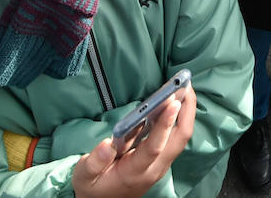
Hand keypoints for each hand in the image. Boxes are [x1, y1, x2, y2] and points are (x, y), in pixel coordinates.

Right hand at [70, 86, 196, 197]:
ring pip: (181, 136)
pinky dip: (178, 117)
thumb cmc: (93, 188)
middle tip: (185, 82)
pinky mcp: (160, 159)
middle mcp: (154, 168)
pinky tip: (173, 100)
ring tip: (184, 85)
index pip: (155, 147)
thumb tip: (107, 143)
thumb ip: (94, 162)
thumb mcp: (84, 177)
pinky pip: (175, 137)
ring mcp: (161, 164)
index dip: (165, 124)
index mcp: (135, 171)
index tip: (172, 101)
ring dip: (185, 111)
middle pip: (179, 138)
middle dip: (186, 110)